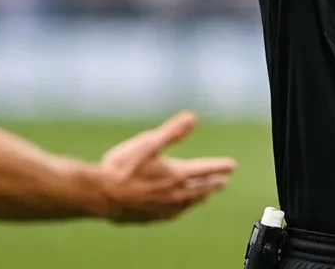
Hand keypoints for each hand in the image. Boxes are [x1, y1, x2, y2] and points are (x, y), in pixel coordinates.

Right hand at [95, 110, 236, 222]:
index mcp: (176, 174)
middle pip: (201, 188)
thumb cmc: (122, 167)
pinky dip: (184, 208)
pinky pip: (175, 213)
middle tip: (224, 181)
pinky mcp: (152, 217)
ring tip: (206, 195)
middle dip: (214, 183)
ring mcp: (164, 208)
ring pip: (189, 203)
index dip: (219, 166)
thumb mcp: (147, 142)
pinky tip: (179, 208)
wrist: (102, 196)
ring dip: (201, 197)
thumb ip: (171, 132)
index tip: (232, 165)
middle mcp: (174, 194)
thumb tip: (192, 118)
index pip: (205, 170)